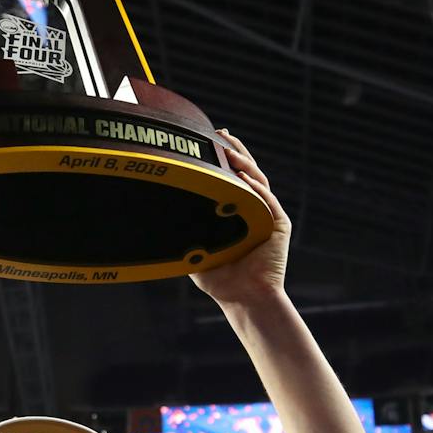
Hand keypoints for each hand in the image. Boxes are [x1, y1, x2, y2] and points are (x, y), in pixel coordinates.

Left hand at [190, 129, 289, 306]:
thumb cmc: (220, 279)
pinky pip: (267, 201)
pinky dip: (256, 188)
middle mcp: (254, 207)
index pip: (231, 176)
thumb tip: (154, 214)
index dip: (223, 157)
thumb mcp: (196, 248)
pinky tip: (244, 177)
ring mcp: (268, 214)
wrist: (244, 298)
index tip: (210, 138)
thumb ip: (183, 230)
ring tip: (229, 151)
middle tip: (221, 133)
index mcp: (237, 210)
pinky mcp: (278, 225)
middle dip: (235, 150)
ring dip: (244, 164)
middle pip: (247, 171)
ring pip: (258, 181)